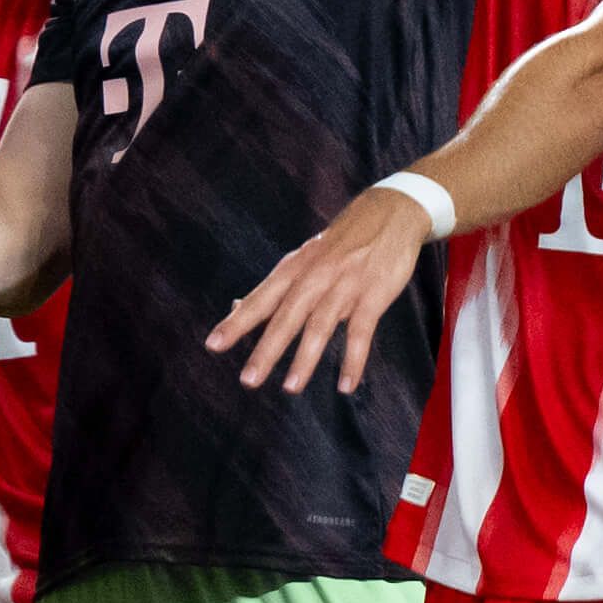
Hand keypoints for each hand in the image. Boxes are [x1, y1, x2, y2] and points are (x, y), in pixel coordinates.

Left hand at [205, 184, 433, 395]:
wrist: (389, 214)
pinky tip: (345, 385)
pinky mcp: (373, 295)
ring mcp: (344, 286)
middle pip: (285, 317)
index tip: (213, 346)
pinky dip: (353, 361)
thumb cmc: (337, 246)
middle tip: (248, 380)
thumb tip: (234, 308)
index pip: (259, 300)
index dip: (236, 323)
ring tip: (290, 387)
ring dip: (305, 359)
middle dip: (266, 350)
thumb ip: (273, 289)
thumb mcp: (302, 259)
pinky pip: (360, 333)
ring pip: (319, 326)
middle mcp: (313, 278)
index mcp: (292, 270)